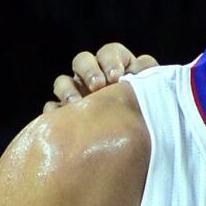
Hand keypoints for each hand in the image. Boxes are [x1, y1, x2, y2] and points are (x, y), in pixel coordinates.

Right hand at [44, 43, 158, 112]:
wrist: (138, 152)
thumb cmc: (149, 117)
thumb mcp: (153, 95)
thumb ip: (148, 76)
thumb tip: (143, 65)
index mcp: (119, 68)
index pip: (111, 52)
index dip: (111, 60)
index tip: (116, 76)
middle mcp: (96, 78)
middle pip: (83, 60)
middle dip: (89, 70)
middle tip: (98, 85)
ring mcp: (77, 95)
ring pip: (63, 81)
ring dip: (68, 89)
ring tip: (77, 103)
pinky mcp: (65, 116)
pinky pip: (52, 108)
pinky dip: (55, 111)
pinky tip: (63, 118)